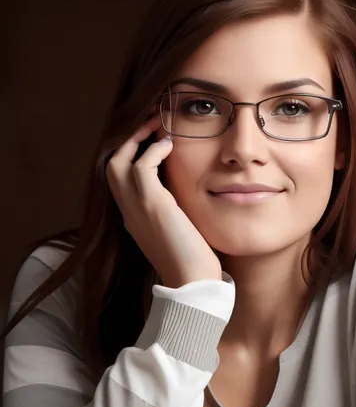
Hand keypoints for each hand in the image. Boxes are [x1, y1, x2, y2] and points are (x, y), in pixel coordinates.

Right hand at [106, 119, 222, 287]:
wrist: (191, 282)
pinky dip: (153, 150)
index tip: (152, 140)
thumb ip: (174, 211)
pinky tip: (170, 145)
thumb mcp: (178, 230)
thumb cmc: (193, 262)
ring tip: (158, 126)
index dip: (132, 156)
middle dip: (128, 141)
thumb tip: (187, 197)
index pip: (120, 179)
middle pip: (110, 165)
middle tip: (151, 125)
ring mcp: (135, 207)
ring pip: (117, 161)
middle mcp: (128, 211)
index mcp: (133, 218)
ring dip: (137, 139)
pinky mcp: (150, 204)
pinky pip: (141, 165)